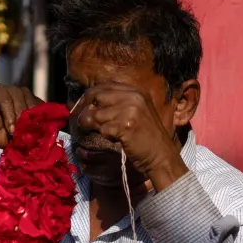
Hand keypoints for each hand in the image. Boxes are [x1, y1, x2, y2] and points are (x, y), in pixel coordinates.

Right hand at [0, 84, 43, 157]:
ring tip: (15, 132)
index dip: (42, 121)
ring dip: (19, 118)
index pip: (43, 108)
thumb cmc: (3, 135)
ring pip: (20, 99)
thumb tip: (44, 135)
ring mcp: (10, 90)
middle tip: (26, 135)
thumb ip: (32, 132)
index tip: (40, 135)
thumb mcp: (21, 136)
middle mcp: (23, 94)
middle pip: (33, 103)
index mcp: (32, 103)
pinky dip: (9, 114)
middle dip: (30, 120)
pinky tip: (9, 127)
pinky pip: (6, 100)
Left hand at [71, 82, 187, 190]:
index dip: (89, 96)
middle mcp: (134, 97)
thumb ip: (119, 103)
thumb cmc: (147, 138)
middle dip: (85, 109)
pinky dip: (102, 135)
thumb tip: (90, 103)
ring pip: (96, 113)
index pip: (104, 86)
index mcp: (136, 91)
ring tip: (97, 132)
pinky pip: (102, 128)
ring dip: (91, 125)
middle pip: (97, 96)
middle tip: (81, 121)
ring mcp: (130, 110)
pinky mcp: (125, 126)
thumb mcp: (137, 112)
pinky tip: (110, 139)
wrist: (162, 156)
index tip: (81, 107)